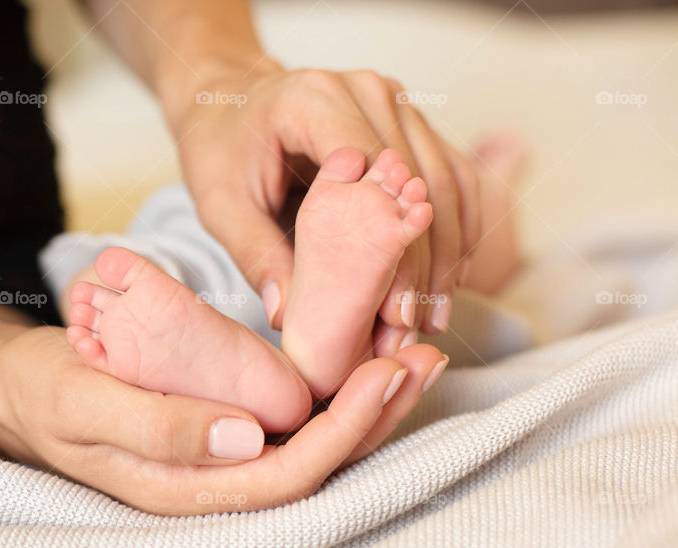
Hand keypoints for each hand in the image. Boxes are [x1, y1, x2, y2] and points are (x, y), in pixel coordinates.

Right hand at [0, 325, 445, 514]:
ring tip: (412, 354)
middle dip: (374, 414)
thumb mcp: (86, 404)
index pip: (287, 474)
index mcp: (187, 490)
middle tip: (421, 356)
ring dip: (365, 401)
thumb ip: (158, 429)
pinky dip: (332, 386)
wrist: (25, 389)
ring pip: (312, 440)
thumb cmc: (49, 394)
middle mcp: (216, 482)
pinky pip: (291, 416)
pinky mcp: (224, 427)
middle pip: (316, 461)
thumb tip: (244, 440)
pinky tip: (361, 353)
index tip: (384, 372)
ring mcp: (223, 457)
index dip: (342, 430)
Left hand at [170, 65, 479, 334]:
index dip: (391, 246)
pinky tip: (443, 282)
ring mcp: (396, 102)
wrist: (233, 104)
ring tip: (433, 317)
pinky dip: (455, 231)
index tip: (392, 309)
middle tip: (415, 327)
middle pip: (420, 178)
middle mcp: (365, 90)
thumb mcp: (222, 206)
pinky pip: (452, 176)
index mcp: (313, 100)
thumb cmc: (221, 151)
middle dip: (425, 262)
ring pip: (447, 181)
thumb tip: (284, 314)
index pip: (374, 175)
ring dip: (448, 254)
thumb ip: (255, 255)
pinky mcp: (412, 123)